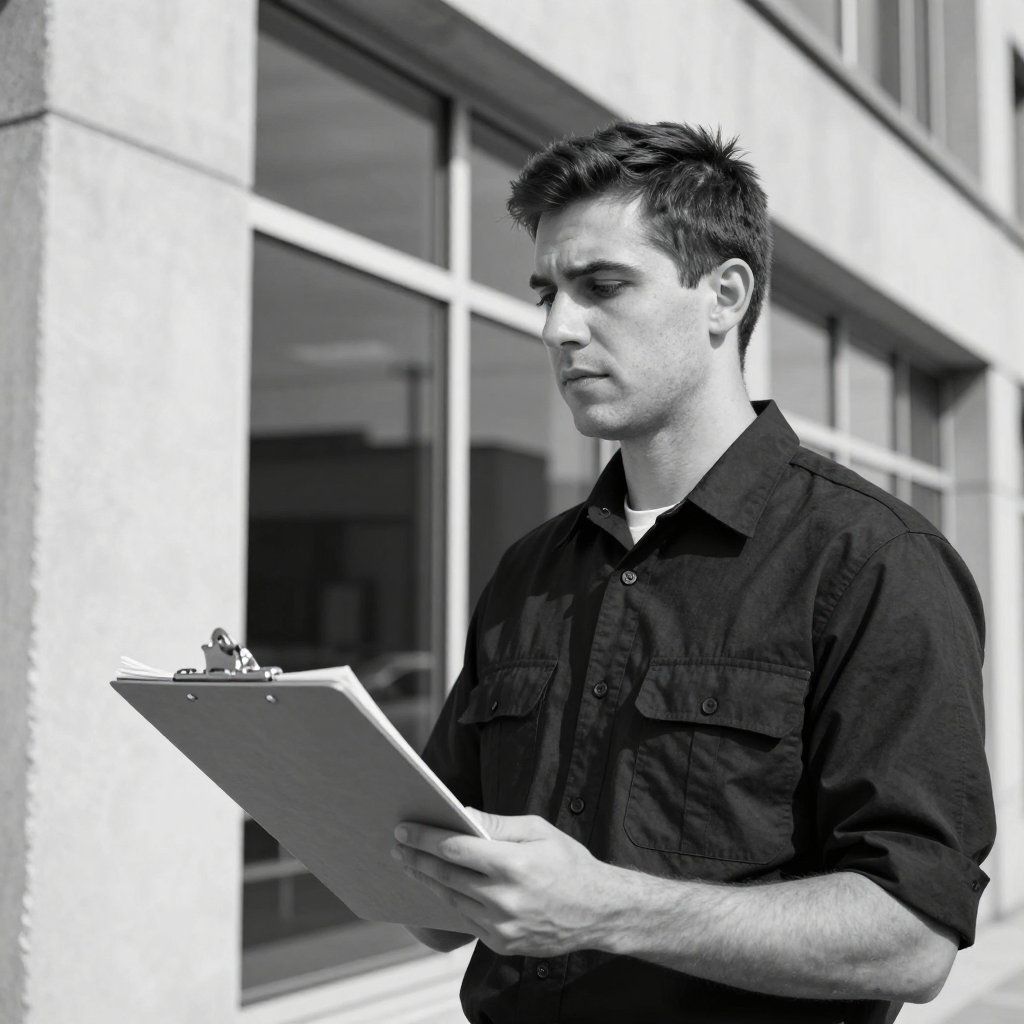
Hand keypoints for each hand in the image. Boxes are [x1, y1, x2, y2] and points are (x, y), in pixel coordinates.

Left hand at [393, 809, 617, 957]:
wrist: (599, 911)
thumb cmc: (569, 863)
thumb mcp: (539, 830)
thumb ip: (497, 824)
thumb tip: (461, 813)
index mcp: (513, 864)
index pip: (455, 848)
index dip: (425, 838)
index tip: (404, 829)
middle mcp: (503, 899)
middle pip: (445, 875)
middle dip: (417, 859)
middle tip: (397, 846)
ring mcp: (502, 926)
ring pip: (451, 900)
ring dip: (427, 881)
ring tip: (411, 866)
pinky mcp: (502, 944)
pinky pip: (467, 920)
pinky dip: (451, 902)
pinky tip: (440, 888)